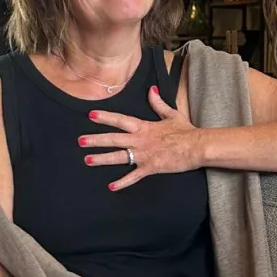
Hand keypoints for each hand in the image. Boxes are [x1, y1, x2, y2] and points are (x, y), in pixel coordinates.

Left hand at [78, 86, 202, 190]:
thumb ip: (158, 103)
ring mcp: (144, 154)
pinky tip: (111, 186)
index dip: (105, 117)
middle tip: (80, 141)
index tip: (91, 115)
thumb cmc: (185, 131)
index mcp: (144, 127)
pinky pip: (133, 176)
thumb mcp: (171, 114)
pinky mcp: (150, 167)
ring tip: (87, 160)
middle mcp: (140, 140)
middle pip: (114, 139)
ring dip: (102, 159)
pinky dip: (122, 182)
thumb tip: (151, 90)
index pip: (121, 120)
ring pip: (119, 157)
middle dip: (96, 140)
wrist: (196, 146)